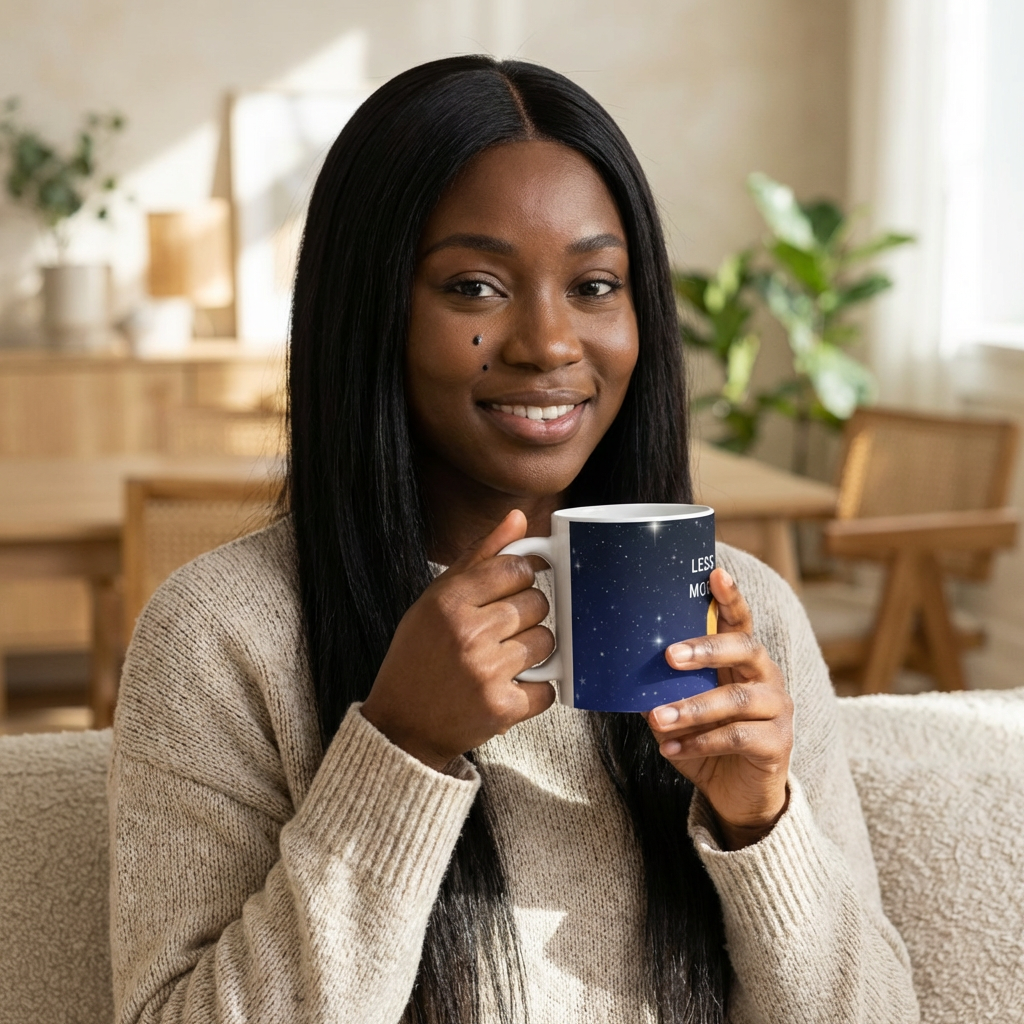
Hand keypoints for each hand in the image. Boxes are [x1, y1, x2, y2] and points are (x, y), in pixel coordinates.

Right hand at [360, 510, 555, 771]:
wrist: (401, 726)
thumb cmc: (418, 657)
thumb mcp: (435, 601)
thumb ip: (478, 557)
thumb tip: (518, 518)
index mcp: (448, 601)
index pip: (515, 568)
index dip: (520, 578)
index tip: (512, 590)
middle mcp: (467, 633)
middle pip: (537, 603)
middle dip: (526, 616)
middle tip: (501, 631)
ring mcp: (486, 672)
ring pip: (547, 642)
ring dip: (533, 651)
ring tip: (504, 660)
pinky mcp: (502, 707)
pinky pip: (548, 687)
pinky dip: (536, 689)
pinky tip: (509, 687)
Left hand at [644, 567, 793, 849]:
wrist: (738, 795)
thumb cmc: (708, 741)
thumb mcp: (680, 710)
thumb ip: (663, 688)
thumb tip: (622, 670)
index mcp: (742, 660)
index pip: (740, 622)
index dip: (730, 597)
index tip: (715, 573)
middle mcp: (766, 677)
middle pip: (745, 649)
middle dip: (706, 648)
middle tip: (670, 655)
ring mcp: (777, 710)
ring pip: (737, 698)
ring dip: (693, 707)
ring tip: (658, 718)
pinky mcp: (777, 744)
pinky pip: (738, 737)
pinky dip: (701, 742)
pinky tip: (671, 748)